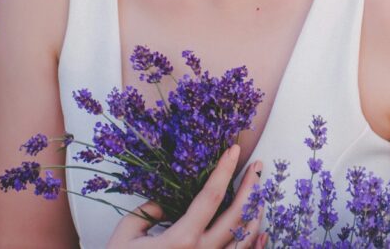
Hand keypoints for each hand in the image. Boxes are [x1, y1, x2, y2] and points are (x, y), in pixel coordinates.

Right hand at [105, 144, 267, 248]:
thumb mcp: (127, 233)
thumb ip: (149, 211)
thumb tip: (168, 200)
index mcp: (180, 239)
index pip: (210, 197)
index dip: (224, 171)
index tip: (233, 150)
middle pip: (237, 216)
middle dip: (251, 187)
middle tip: (258, 166)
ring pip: (245, 239)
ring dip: (256, 213)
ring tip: (259, 193)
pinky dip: (256, 244)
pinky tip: (262, 230)